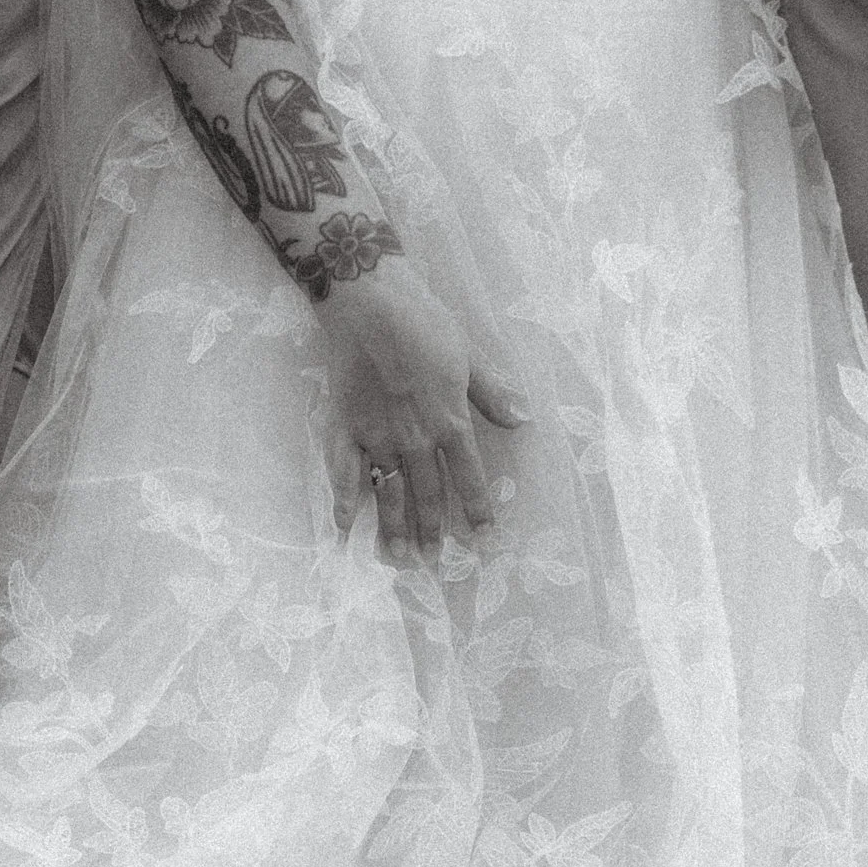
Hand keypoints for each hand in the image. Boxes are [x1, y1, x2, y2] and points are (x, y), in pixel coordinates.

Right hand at [314, 264, 529, 558]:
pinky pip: (344, 468)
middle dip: (432, 531)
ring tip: (396, 559)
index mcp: (450, 421)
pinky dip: (343, 496)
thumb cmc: (425, 321)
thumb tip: (524, 419)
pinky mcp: (346, 424)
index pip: (468, 477)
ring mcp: (377, 435)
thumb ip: (493, 394)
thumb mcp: (469, 355)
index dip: (477, 510)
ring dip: (393, 527)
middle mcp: (415, 438)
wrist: (372, 303)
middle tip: (433, 563)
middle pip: (426, 494)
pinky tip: (344, 523)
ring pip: (388, 490)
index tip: (484, 539)